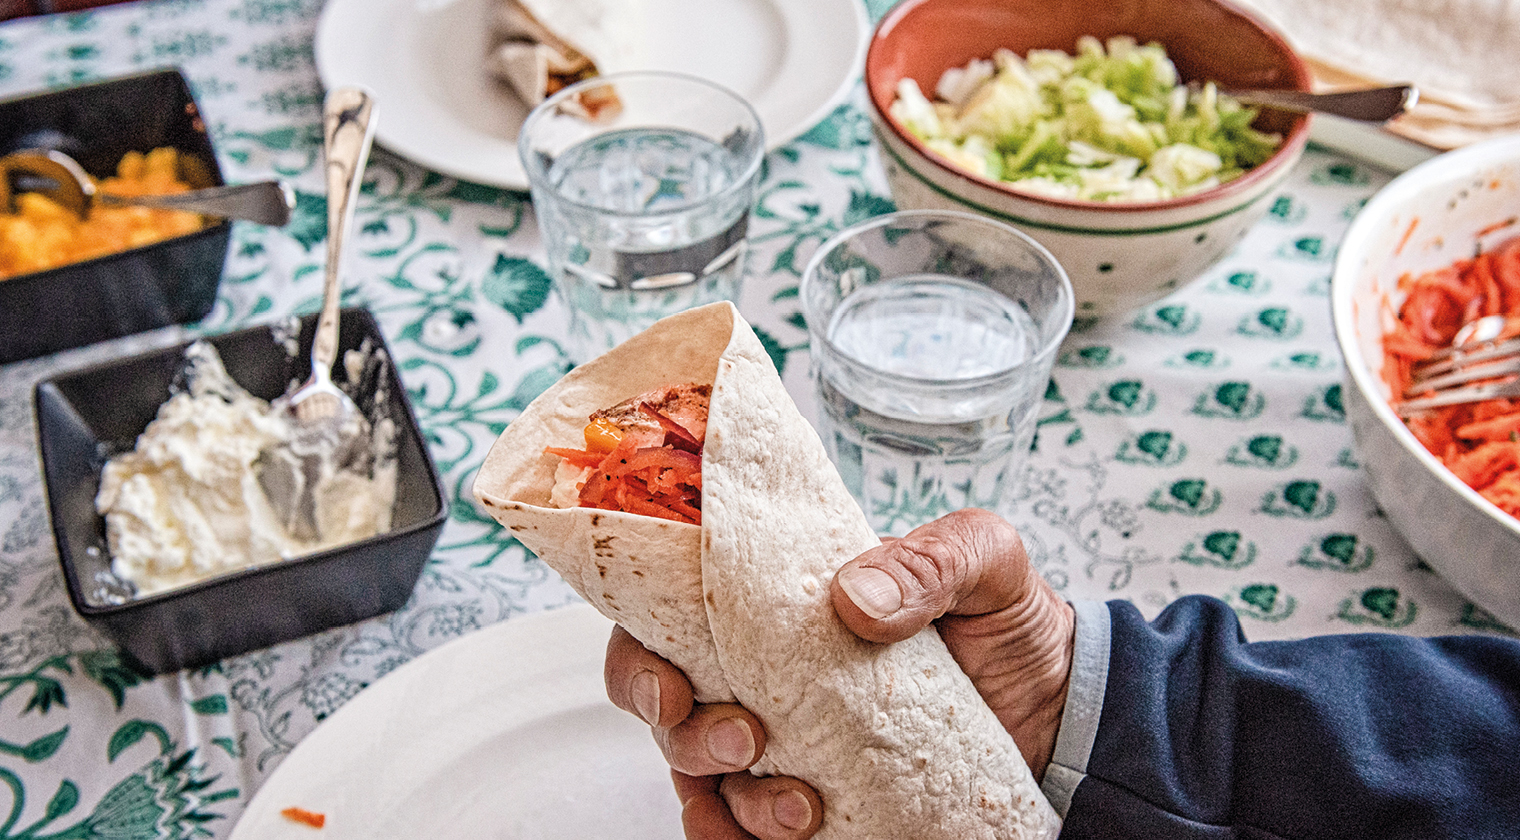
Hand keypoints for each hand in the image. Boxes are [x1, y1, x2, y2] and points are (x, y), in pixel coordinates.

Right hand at [604, 508, 1075, 838]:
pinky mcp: (819, 800)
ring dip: (728, 802)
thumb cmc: (1006, 620)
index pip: (670, 622)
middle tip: (745, 740)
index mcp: (777, 605)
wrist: (1062, 706)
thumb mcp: (984, 560)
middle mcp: (764, 675)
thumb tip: (853, 599)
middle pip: (669, 712)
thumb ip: (928, 559)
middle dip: (683, 737)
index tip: (673, 692)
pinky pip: (748, 832)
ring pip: (703, 782)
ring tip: (801, 809)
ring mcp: (789, 743)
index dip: (642, 660)